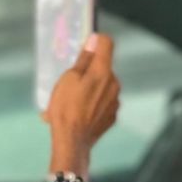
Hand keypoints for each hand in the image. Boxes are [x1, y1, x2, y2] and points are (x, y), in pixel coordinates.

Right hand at [44, 33, 119, 168]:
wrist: (72, 141)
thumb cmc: (66, 109)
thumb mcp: (68, 79)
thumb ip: (83, 59)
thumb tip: (93, 41)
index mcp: (103, 71)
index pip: (107, 43)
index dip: (96, 40)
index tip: (86, 45)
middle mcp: (114, 84)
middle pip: (103, 67)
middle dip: (89, 70)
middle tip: (70, 82)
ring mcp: (115, 101)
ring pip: (103, 85)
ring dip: (90, 88)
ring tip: (71, 101)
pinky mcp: (112, 115)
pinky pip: (103, 102)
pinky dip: (92, 103)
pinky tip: (79, 112)